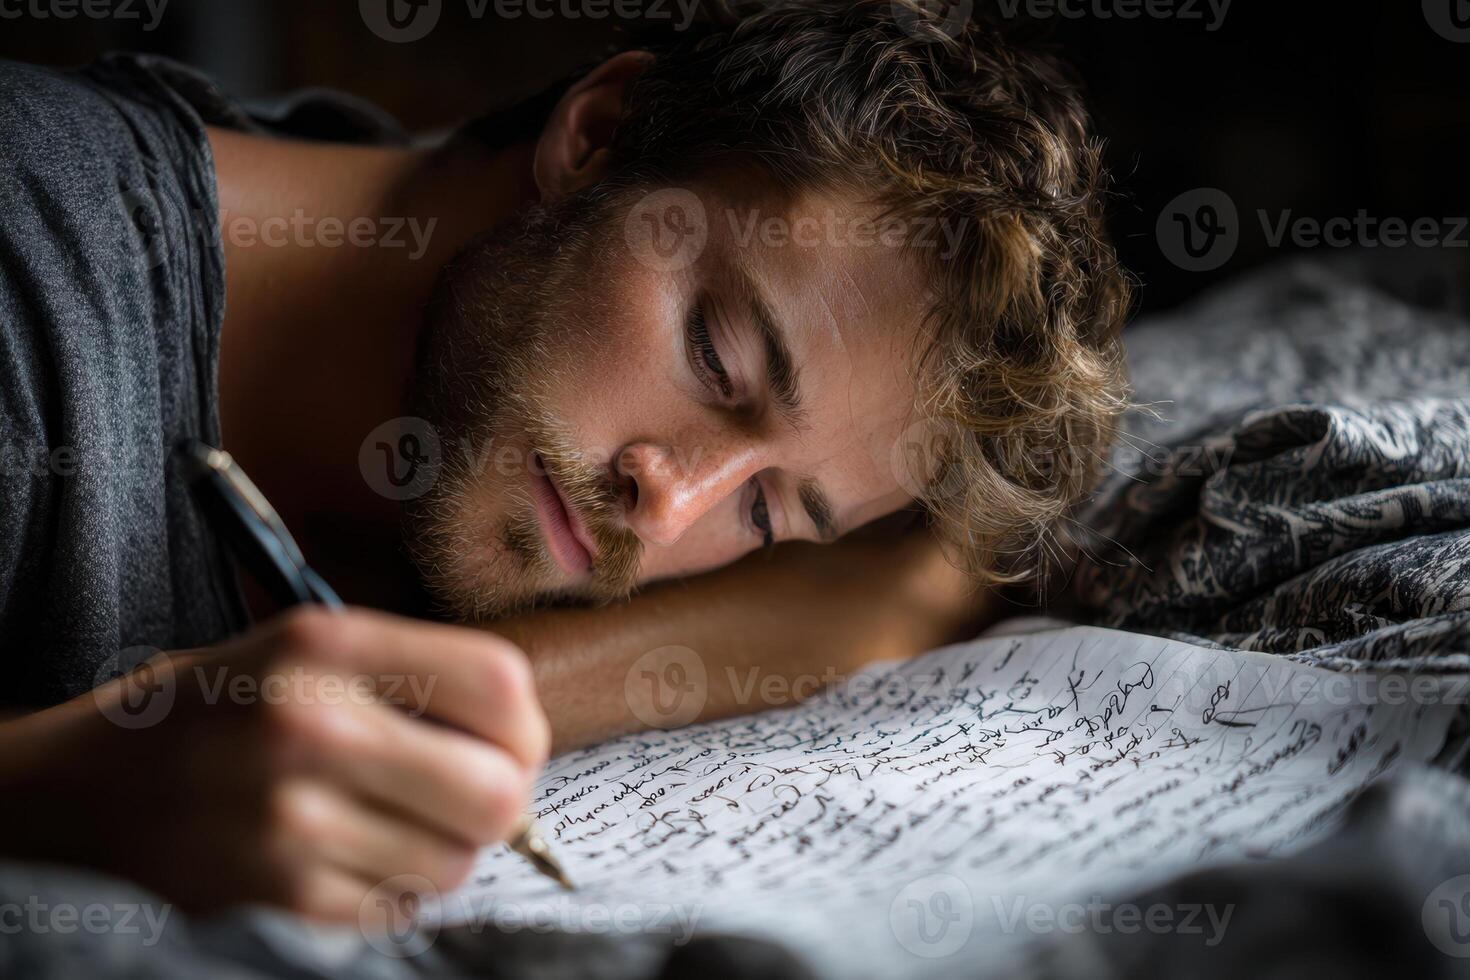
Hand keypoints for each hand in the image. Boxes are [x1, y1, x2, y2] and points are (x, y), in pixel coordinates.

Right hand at [0, 607, 549, 919]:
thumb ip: (411, 675)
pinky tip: (341, 859)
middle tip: (461, 795)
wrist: (74, 793)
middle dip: (498, 800)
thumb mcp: (299, 649)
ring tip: (383, 823)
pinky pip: (396, 910)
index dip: (524, 726)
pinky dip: (387, 893)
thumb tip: (521, 739)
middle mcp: (308, 726)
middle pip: (497, 791)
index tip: (507, 744)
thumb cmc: (210, 714)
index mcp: (324, 645)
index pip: (500, 683)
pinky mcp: (275, 901)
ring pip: (454, 863)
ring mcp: (289, 824)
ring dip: (438, 851)